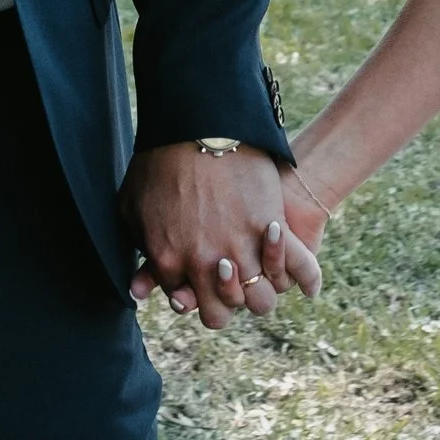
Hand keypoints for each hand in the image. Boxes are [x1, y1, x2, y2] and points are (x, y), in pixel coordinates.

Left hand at [126, 145, 322, 327]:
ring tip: (262, 276)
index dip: (193, 294)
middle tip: (229, 283)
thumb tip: (140, 283)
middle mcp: (207, 266)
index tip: (197, 281)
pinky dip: (306, 278)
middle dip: (225, 304)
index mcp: (171, 262)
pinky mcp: (271, 230)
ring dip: (262, 292)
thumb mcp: (133, 206)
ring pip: (261, 301)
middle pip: (223, 315)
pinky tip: (307, 284)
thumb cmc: (161, 161)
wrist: (200, 124)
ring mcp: (243, 251)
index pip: (186, 304)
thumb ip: (140, 247)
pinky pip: (298, 269)